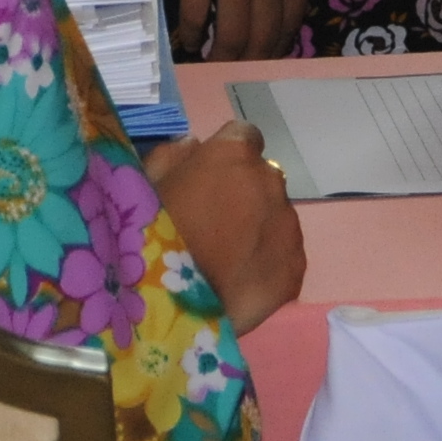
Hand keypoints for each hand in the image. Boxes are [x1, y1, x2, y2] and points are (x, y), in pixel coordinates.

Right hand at [142, 120, 306, 332]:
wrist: (172, 304)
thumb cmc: (151, 233)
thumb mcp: (145, 182)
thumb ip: (173, 154)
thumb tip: (195, 145)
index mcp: (234, 152)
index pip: (243, 137)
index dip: (227, 158)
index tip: (211, 178)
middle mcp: (270, 180)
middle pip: (263, 179)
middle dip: (245, 193)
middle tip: (216, 223)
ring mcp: (288, 224)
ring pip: (276, 217)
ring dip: (258, 228)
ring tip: (228, 258)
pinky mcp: (295, 266)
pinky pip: (285, 256)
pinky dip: (268, 263)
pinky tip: (241, 280)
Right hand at [154, 0, 311, 59]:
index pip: (292, 23)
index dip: (278, 46)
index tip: (268, 56)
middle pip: (263, 38)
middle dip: (252, 61)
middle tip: (240, 71)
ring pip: (231, 37)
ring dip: (222, 57)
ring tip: (213, 64)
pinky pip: (195, 16)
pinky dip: (191, 34)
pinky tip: (188, 42)